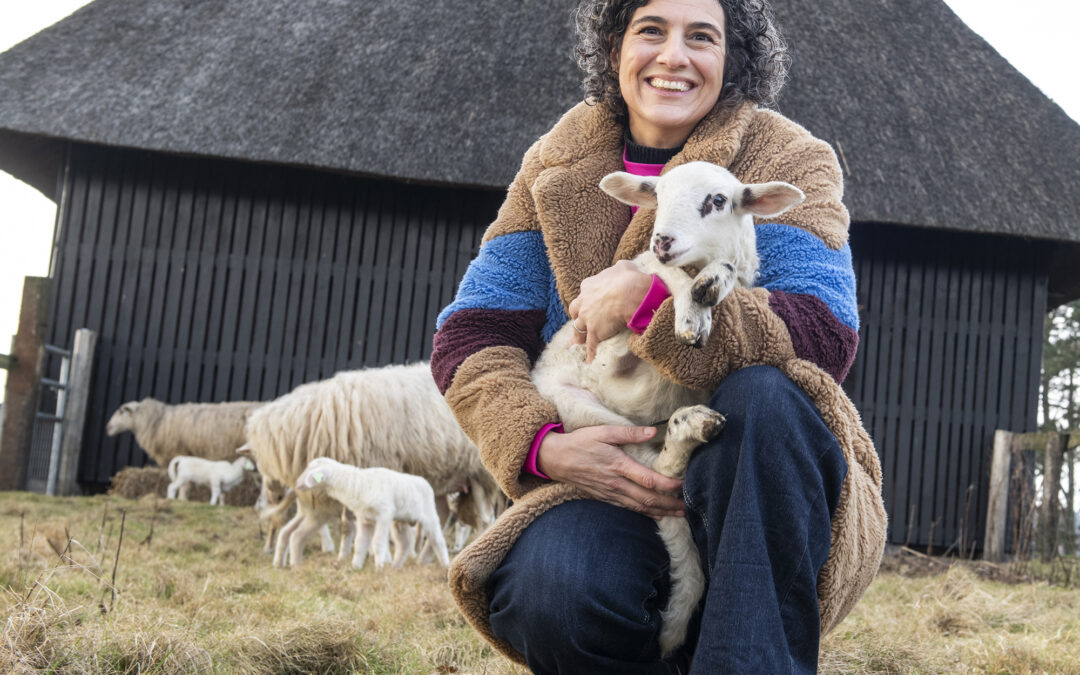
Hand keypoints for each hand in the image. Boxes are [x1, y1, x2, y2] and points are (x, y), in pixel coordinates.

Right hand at [537, 425, 684, 518]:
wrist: (555, 459)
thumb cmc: (579, 442)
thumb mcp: (603, 431)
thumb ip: (629, 432)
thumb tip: (653, 431)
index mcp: (618, 466)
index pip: (649, 480)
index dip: (669, 485)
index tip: (684, 484)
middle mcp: (616, 484)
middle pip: (649, 500)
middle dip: (670, 506)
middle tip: (688, 508)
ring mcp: (610, 494)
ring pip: (640, 508)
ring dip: (661, 513)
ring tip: (678, 514)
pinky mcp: (605, 498)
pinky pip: (628, 509)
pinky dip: (644, 513)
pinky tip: (655, 514)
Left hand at [568, 260, 652, 361]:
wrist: (629, 294)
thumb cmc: (627, 279)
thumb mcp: (623, 266)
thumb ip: (618, 268)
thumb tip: (622, 267)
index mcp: (589, 286)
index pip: (584, 291)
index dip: (588, 297)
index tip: (593, 300)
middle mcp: (584, 302)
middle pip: (575, 310)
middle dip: (578, 315)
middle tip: (582, 319)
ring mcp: (587, 319)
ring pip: (578, 329)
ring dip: (578, 336)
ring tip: (577, 343)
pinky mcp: (595, 332)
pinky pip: (591, 346)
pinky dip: (590, 354)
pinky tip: (589, 360)